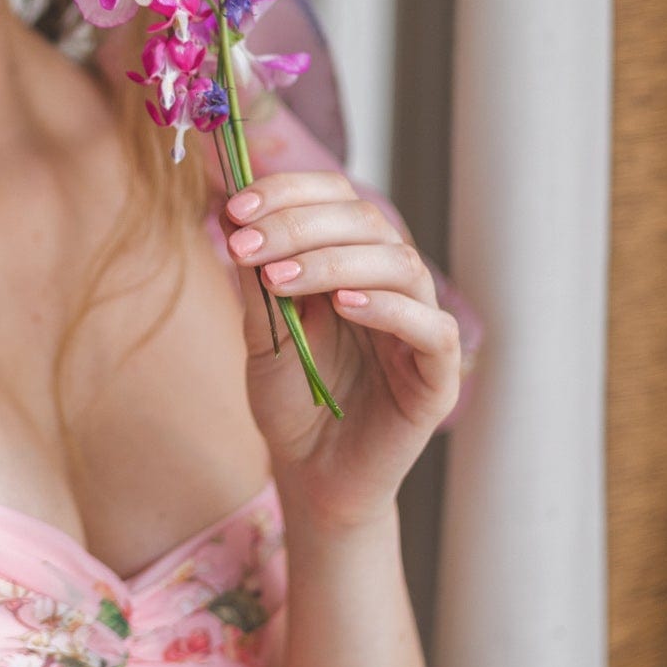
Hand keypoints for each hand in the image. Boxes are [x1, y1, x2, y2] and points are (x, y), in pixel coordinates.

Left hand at [222, 168, 461, 529]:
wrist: (312, 474)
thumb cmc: (292, 400)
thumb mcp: (261, 333)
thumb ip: (255, 277)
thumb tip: (228, 208)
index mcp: (354, 260)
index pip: (338, 198)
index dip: (291, 192)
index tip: (237, 207)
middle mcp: (392, 282)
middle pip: (367, 222)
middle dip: (299, 225)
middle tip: (246, 244)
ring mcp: (420, 324)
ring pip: (400, 265)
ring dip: (333, 261)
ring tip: (280, 279)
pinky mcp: (438, 373)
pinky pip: (431, 328)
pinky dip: (388, 309)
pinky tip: (342, 306)